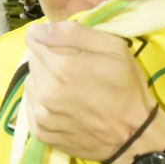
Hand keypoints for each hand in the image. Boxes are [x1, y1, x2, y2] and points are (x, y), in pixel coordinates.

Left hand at [23, 22, 164, 163]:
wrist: (133, 135)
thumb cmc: (126, 87)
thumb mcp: (112, 48)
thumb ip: (73, 33)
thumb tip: (37, 29)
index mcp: (60, 66)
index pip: (34, 39)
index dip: (52, 39)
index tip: (68, 48)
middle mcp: (45, 90)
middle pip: (32, 61)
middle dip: (49, 60)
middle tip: (75, 70)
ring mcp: (41, 114)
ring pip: (31, 84)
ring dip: (45, 82)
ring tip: (70, 89)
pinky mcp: (41, 132)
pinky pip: (32, 107)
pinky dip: (44, 104)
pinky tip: (65, 107)